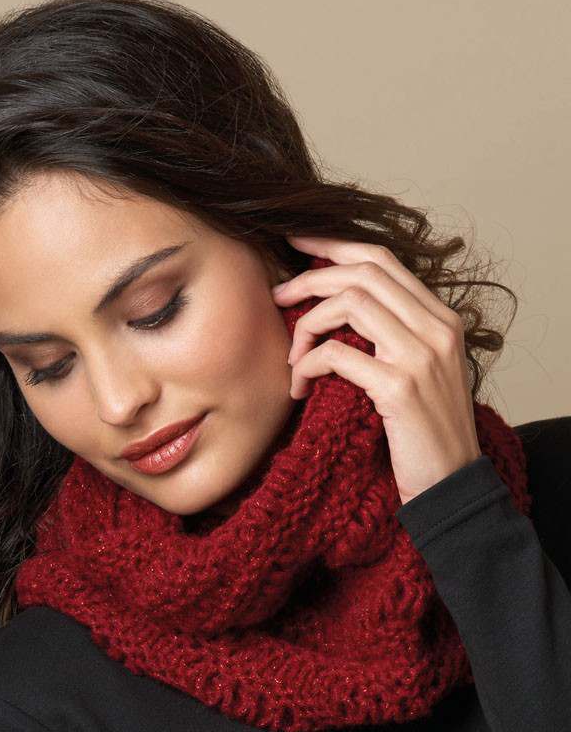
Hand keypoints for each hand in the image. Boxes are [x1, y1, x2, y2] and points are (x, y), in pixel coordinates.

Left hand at [272, 234, 482, 505]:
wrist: (452, 487)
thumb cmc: (425, 435)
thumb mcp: (418, 374)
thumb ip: (392, 336)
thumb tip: (336, 308)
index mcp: (442, 320)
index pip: (383, 260)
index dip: (334, 245)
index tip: (298, 244)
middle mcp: (437, 329)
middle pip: (363, 272)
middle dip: (311, 278)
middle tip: (279, 296)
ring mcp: (421, 357)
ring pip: (349, 303)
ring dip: (307, 324)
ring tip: (292, 355)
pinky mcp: (399, 389)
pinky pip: (336, 354)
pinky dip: (307, 363)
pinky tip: (299, 385)